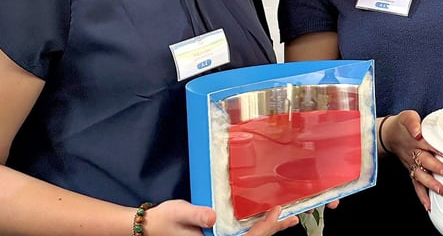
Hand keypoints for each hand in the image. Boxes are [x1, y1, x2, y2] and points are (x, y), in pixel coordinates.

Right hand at [145, 201, 297, 235]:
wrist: (149, 227)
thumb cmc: (163, 220)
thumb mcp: (179, 211)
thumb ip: (196, 213)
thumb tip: (213, 217)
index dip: (265, 228)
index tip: (277, 213)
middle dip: (273, 230)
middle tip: (293, 218)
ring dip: (266, 230)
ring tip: (285, 220)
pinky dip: (255, 230)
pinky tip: (263, 222)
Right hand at [383, 110, 442, 210]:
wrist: (389, 135)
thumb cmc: (402, 126)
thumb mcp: (407, 117)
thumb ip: (413, 122)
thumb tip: (417, 130)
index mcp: (417, 140)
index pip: (429, 144)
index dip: (438, 150)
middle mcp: (414, 154)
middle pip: (425, 161)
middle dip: (436, 169)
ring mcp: (412, 164)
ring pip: (421, 175)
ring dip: (430, 184)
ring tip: (439, 191)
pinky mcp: (411, 171)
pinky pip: (416, 185)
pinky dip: (422, 196)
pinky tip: (428, 205)